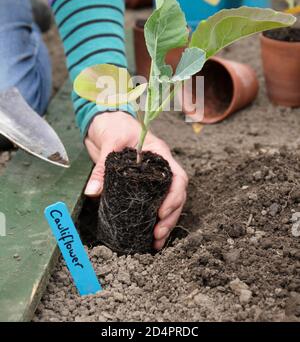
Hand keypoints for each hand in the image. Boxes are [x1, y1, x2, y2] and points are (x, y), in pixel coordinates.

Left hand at [84, 112, 187, 249]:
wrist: (104, 121)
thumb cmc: (113, 125)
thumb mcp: (110, 141)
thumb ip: (103, 167)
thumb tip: (93, 192)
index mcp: (159, 154)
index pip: (177, 176)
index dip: (173, 196)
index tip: (161, 212)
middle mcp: (160, 168)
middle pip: (176, 194)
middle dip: (170, 216)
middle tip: (157, 234)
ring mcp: (151, 178)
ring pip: (167, 202)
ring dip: (164, 222)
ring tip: (156, 241)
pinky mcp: (140, 185)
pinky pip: (151, 203)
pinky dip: (152, 219)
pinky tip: (148, 235)